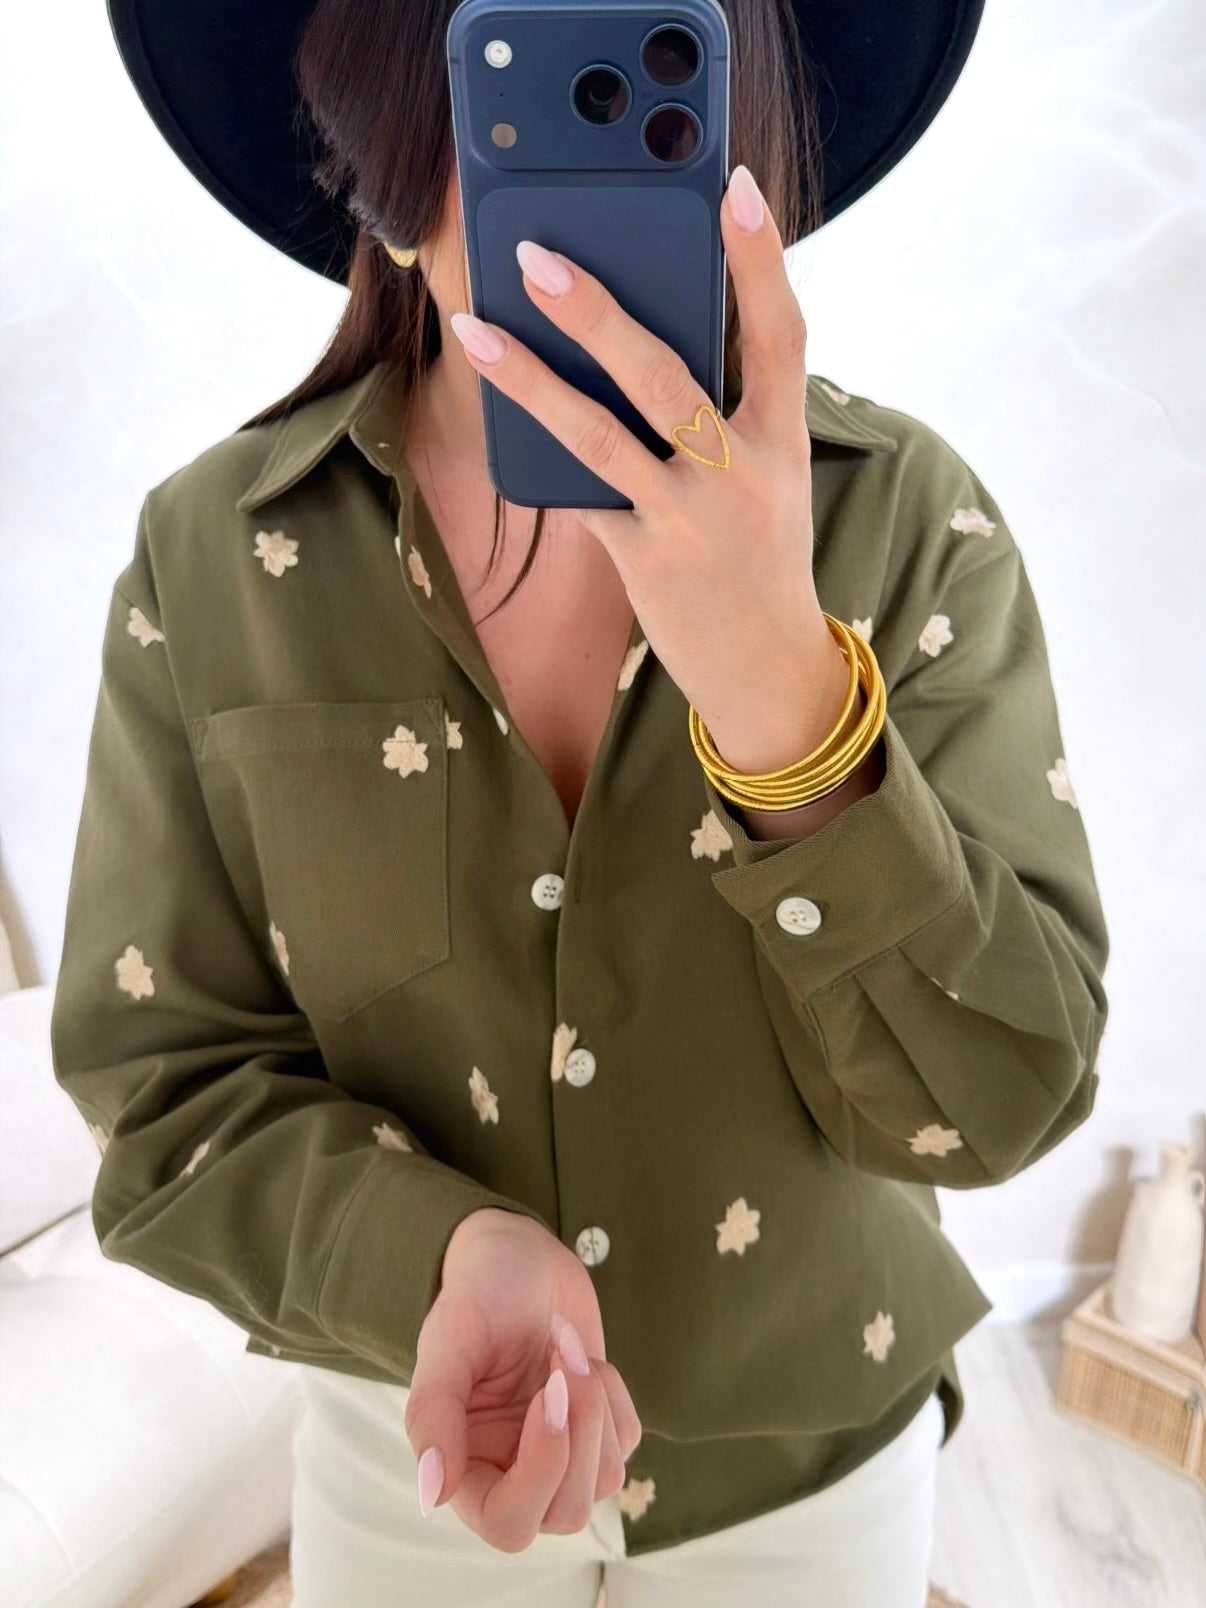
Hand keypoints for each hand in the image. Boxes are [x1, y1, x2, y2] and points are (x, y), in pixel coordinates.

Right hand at [404, 1207, 641, 1551]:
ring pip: (605, 1481)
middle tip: (563, 1356)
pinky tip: (581, 1354)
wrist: (522, 1259)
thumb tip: (432, 1491)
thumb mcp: (449, 1338)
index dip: (539, 1474)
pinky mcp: (595, 1433)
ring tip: (566, 1344)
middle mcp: (511, 1472)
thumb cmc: (479, 1293)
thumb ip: (433, 1413)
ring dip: (596, 1404)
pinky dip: (613, 1394)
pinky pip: (624, 1442)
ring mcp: (558, 1457)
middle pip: (566, 1512)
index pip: (507, 1524)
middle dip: (579, 1431)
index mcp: (466, 1463)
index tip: (547, 1396)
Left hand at [448, 162, 850, 773]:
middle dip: (598, 313)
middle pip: (666, 376)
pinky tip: (493, 418)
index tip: (734, 188)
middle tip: (538, 258)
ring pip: (600, 436)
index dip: (760, 259)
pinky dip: (536, 459)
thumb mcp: (768, 481)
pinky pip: (577, 496)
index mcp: (782, 441)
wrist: (769, 671)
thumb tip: (635, 348)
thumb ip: (724, 417)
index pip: (781, 335)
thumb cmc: (761, 558)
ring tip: (477, 331)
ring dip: (531, 381)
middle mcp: (740, 474)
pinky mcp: (643, 559)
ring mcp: (688, 519)